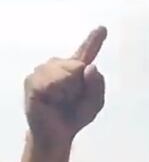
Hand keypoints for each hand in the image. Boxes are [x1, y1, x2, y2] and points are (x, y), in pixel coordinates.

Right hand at [25, 27, 107, 148]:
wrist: (57, 134)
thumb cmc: (74, 116)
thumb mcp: (95, 103)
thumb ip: (98, 86)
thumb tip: (90, 67)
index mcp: (76, 70)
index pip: (86, 52)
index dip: (94, 40)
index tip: (103, 27)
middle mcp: (58, 66)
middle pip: (78, 65)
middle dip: (80, 86)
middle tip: (70, 100)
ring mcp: (43, 71)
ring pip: (66, 72)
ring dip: (68, 91)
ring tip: (59, 101)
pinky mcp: (32, 81)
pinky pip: (52, 82)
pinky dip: (57, 94)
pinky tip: (50, 101)